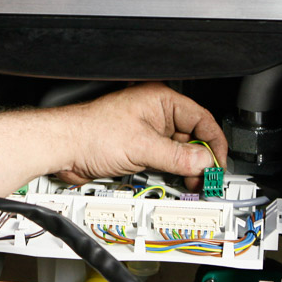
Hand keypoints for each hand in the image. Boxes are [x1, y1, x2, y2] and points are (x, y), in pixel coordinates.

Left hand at [55, 83, 226, 186]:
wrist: (62, 148)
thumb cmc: (90, 133)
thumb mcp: (142, 147)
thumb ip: (177, 156)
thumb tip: (203, 163)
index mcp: (160, 100)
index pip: (201, 118)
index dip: (213, 142)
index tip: (218, 163)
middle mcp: (155, 113)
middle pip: (191, 137)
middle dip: (199, 159)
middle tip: (205, 178)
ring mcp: (147, 131)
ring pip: (178, 151)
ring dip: (185, 168)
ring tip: (190, 182)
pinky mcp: (138, 147)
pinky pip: (163, 159)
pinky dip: (171, 171)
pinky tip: (174, 180)